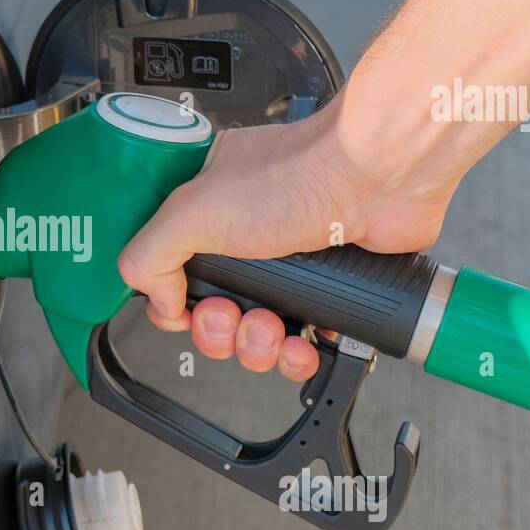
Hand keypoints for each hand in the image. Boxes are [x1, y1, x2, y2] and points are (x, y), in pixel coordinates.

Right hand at [117, 89, 454, 380]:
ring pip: (255, 334)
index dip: (174, 303)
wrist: (379, 179)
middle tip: (232, 317)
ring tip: (273, 330)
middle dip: (219, 331)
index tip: (185, 309)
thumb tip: (158, 301)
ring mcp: (289, 263)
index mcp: (207, 210)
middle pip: (213, 312)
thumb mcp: (192, 210)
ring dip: (257, 346)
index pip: (172, 272)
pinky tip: (303, 345)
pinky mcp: (328, 289)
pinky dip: (298, 354)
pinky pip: (302, 342)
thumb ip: (150, 255)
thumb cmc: (299, 175)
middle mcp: (246, 235)